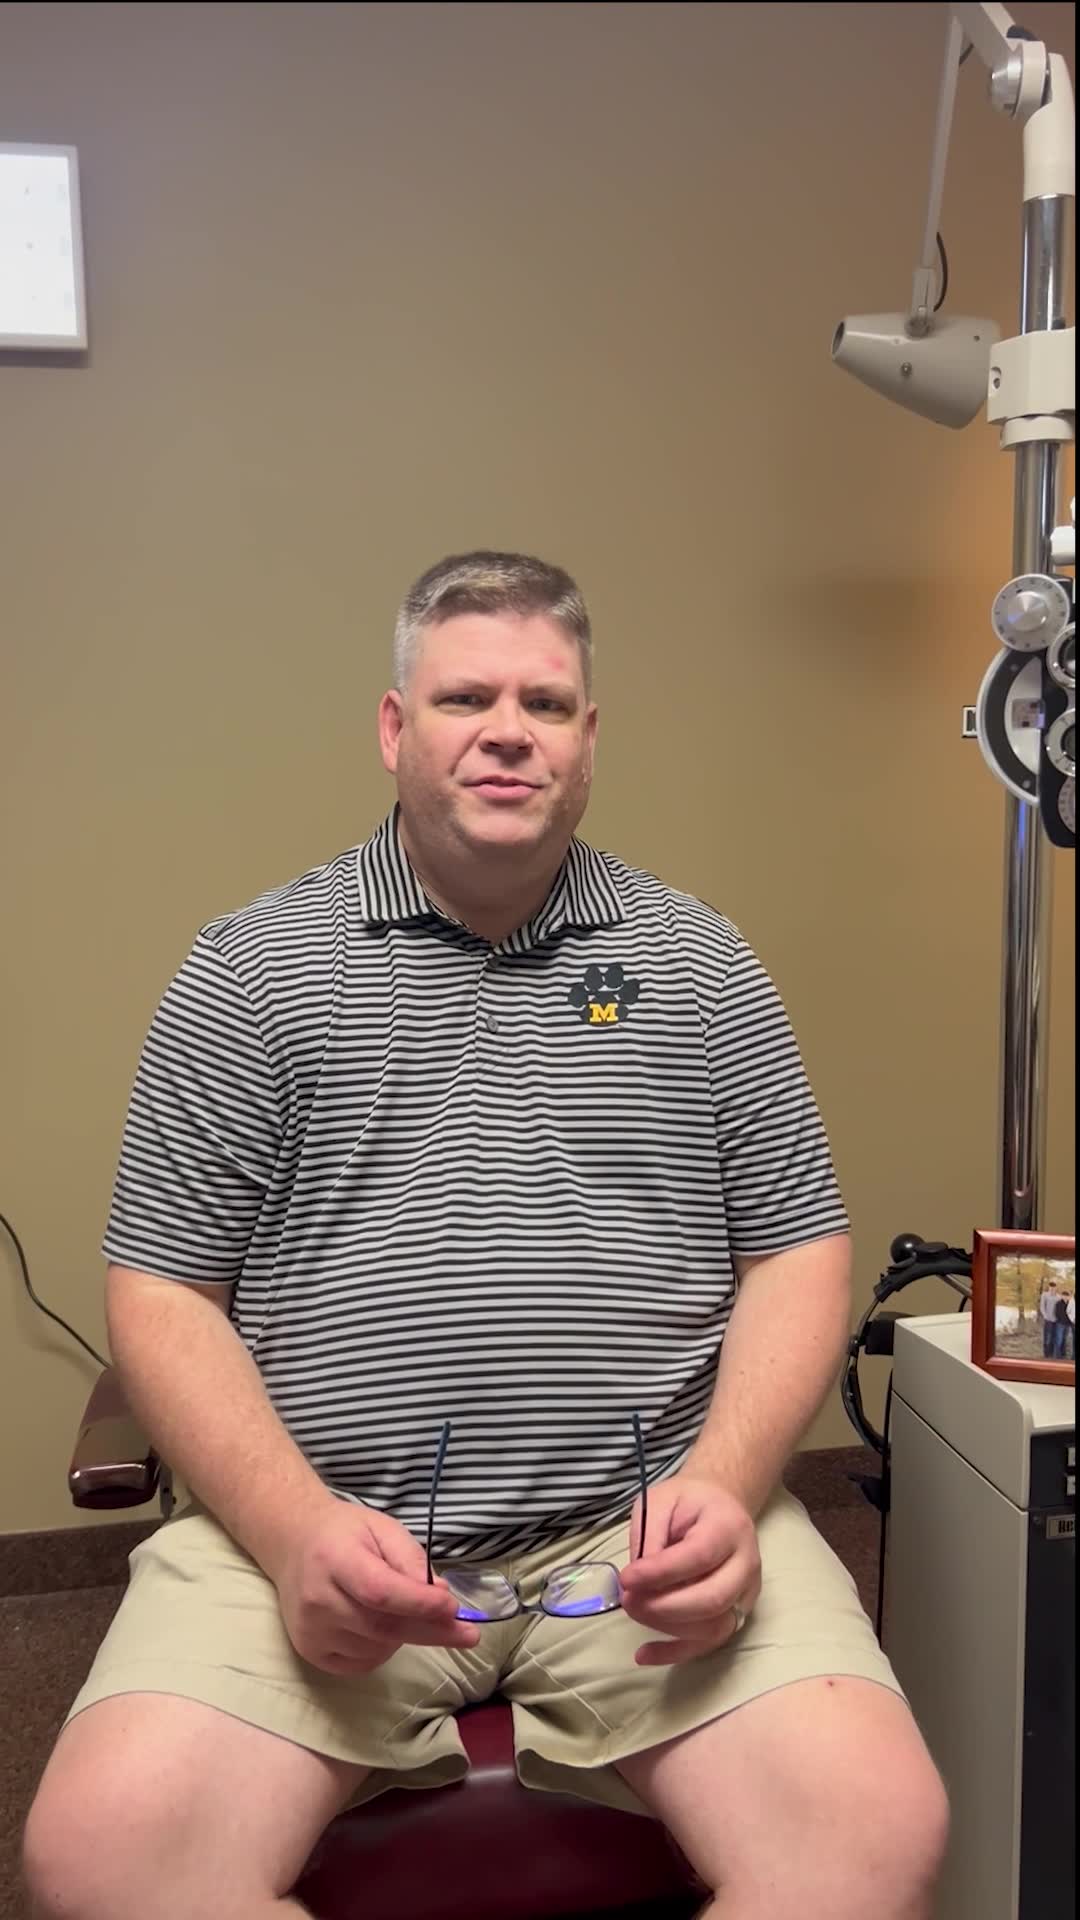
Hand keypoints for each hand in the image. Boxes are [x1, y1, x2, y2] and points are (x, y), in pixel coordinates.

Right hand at [271, 1497, 481, 1675]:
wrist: (294, 1543)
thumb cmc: (346, 1533)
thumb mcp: (383, 1529)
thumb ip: (412, 1560)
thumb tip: (441, 1597)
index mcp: (335, 1558)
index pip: (381, 1592)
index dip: (420, 1605)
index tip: (454, 1609)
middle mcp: (317, 1599)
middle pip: (382, 1627)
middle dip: (429, 1630)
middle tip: (466, 1633)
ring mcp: (310, 1630)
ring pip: (376, 1649)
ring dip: (405, 1637)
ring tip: (404, 1612)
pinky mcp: (309, 1651)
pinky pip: (360, 1664)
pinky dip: (382, 1651)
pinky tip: (381, 1629)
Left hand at [618, 1474, 761, 1666]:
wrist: (720, 1505)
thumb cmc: (687, 1502)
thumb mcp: (660, 1501)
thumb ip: (649, 1536)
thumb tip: (636, 1581)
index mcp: (728, 1526)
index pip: (699, 1556)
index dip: (660, 1573)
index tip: (626, 1578)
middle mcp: (746, 1563)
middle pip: (711, 1599)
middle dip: (663, 1607)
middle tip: (628, 1600)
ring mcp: (746, 1593)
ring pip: (713, 1627)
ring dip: (667, 1628)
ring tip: (635, 1611)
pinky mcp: (738, 1614)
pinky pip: (710, 1643)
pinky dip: (676, 1653)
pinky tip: (645, 1654)